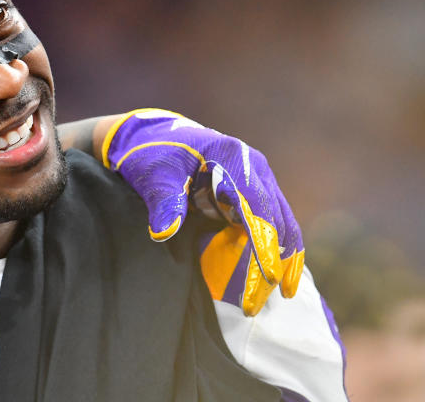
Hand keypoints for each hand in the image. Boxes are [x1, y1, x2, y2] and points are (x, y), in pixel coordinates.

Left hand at [103, 108, 304, 315]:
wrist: (147, 137)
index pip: (258, 206)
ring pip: (281, 220)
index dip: (265, 243)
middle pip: (278, 216)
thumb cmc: (151, 154)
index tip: (269, 276)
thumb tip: (164, 232)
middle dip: (281, 256)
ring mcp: (255, 178)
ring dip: (283, 254)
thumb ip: (164, 202)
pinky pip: (269, 220)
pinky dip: (273, 244)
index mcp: (234, 159)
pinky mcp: (249, 190)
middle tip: (279, 294)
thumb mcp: (154, 176)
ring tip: (284, 291)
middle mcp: (253, 167)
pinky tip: (273, 271)